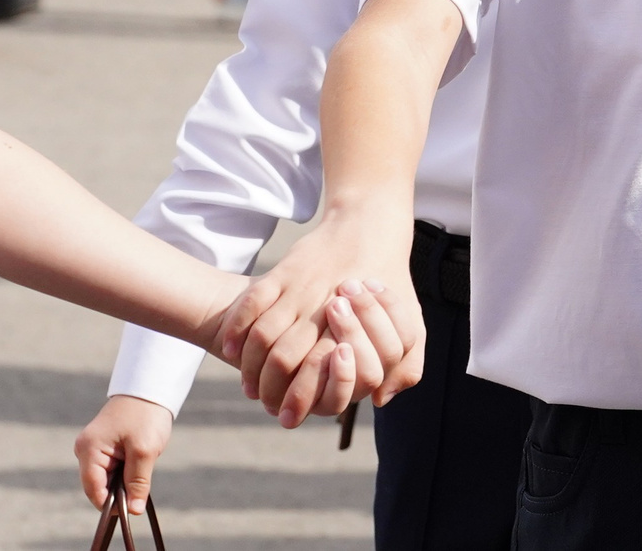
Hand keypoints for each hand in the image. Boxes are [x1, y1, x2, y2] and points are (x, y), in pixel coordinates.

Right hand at [74, 394, 173, 512]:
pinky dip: (124, 471)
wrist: (149, 387)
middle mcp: (85, 450)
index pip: (93, 490)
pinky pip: (110, 468)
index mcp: (89, 450)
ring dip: (123, 480)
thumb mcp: (145, 451)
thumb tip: (134, 511)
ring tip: (141, 466)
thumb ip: (138, 482)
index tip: (132, 510)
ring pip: (106, 478)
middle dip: (118, 491)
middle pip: (98, 486)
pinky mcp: (103, 446)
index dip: (111, 505)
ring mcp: (92, 448)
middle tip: (141, 486)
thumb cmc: (146, 416)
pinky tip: (138, 463)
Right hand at [218, 218, 419, 421]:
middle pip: (284, 360)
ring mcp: (300, 289)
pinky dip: (236, 329)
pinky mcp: (283, 272)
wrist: (369, 226)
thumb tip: (381, 399)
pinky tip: (230, 349)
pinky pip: (251, 303)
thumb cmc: (389, 283)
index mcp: (355, 325)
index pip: (319, 372)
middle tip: (264, 404)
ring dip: (250, 366)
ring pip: (263, 335)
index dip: (300, 399)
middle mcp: (324, 309)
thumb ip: (404, 365)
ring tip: (249, 385)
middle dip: (270, 389)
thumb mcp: (410, 323)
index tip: (289, 416)